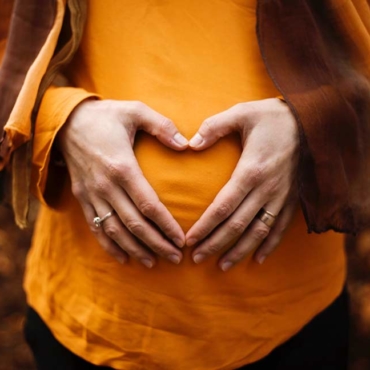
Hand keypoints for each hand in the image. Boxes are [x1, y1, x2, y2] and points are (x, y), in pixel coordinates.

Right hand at [58, 99, 187, 266]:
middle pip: (134, 225)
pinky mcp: (83, 198)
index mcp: (122, 167)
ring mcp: (92, 195)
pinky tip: (123, 258)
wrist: (66, 121)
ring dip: (135, 249)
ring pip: (115, 231)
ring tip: (154, 262)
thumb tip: (186, 144)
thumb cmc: (106, 116)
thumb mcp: (135, 110)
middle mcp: (106, 186)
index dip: (166, 225)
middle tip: (176, 258)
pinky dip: (109, 246)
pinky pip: (95, 228)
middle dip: (157, 244)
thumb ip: (162, 126)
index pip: (149, 205)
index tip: (182, 239)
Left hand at [186, 98, 299, 270]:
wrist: (312, 121)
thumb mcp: (241, 113)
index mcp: (251, 171)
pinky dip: (270, 245)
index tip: (190, 240)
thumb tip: (190, 144)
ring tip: (222, 266)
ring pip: (259, 232)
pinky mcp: (292, 199)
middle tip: (196, 259)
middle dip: (215, 244)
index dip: (205, 226)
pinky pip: (280, 228)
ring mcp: (282, 197)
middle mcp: (267, 189)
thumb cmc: (272, 117)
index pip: (223, 207)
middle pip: (238, 225)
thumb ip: (213, 127)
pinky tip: (258, 259)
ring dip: (240, 251)